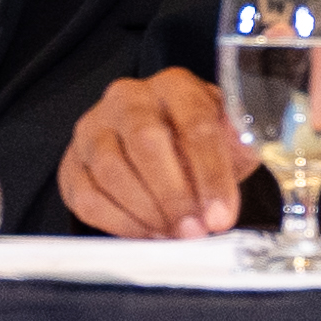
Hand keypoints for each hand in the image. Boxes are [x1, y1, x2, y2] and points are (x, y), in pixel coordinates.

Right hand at [56, 66, 253, 239]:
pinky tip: (146, 232)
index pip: (194, 124)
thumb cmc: (196, 145)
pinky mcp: (72, 162)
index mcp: (174, 86)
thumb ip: (240, 142)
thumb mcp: (228, 139)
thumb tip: (248, 144)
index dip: (210, 174)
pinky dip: (119, 223)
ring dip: (147, 212)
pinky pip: (87, 197)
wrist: (160, 148)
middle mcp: (128, 98)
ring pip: (112, 171)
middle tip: (194, 230)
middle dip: (174, 195)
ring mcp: (92, 128)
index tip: (221, 215)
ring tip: (173, 234)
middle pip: (146, 141)